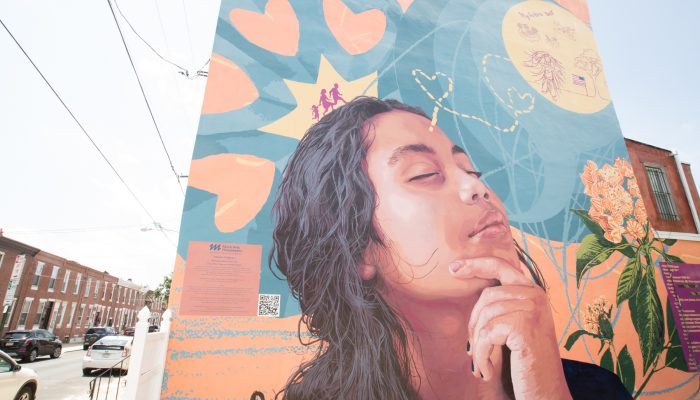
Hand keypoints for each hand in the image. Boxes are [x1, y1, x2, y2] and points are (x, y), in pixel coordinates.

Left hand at [450, 257, 571, 399]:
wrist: (546, 391)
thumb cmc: (525, 360)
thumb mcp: (515, 324)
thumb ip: (501, 303)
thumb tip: (465, 280)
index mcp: (533, 291)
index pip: (501, 266)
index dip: (476, 264)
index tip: (453, 268)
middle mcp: (536, 295)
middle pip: (486, 296)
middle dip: (474, 323)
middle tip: (474, 348)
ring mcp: (532, 309)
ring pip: (485, 316)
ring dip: (478, 344)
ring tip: (482, 362)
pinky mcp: (524, 326)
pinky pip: (486, 334)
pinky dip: (482, 355)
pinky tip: (487, 370)